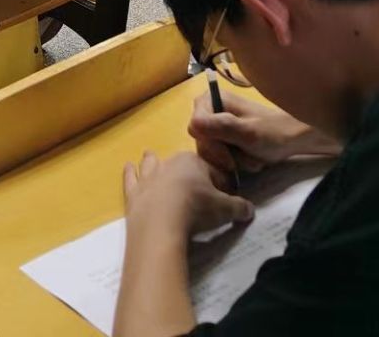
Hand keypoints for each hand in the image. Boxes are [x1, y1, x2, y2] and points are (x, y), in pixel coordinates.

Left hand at [122, 151, 249, 239]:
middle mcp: (169, 164)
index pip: (212, 170)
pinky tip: (128, 167)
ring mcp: (148, 177)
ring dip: (152, 161)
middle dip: (186, 171)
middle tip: (193, 185)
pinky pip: (130, 178)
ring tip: (151, 155)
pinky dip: (129, 173)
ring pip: (151, 163)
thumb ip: (239, 207)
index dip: (220, 183)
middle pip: (181, 165)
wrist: (161, 223)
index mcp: (193, 162)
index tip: (224, 195)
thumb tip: (250, 209)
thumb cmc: (196, 209)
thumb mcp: (225, 209)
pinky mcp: (133, 193)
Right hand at [190, 90, 324, 171]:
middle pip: (201, 140)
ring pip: (209, 151)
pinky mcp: (223, 137)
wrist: (294, 139)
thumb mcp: (247, 132)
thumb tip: (194, 123)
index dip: (210, 144)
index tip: (228, 157)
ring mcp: (216, 124)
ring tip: (252, 160)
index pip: (195, 125)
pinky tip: (250, 160)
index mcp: (212, 98)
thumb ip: (221, 127)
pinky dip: (235, 162)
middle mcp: (210, 109)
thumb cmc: (273, 132)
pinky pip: (218, 155)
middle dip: (223, 155)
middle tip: (243, 162)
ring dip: (231, 161)